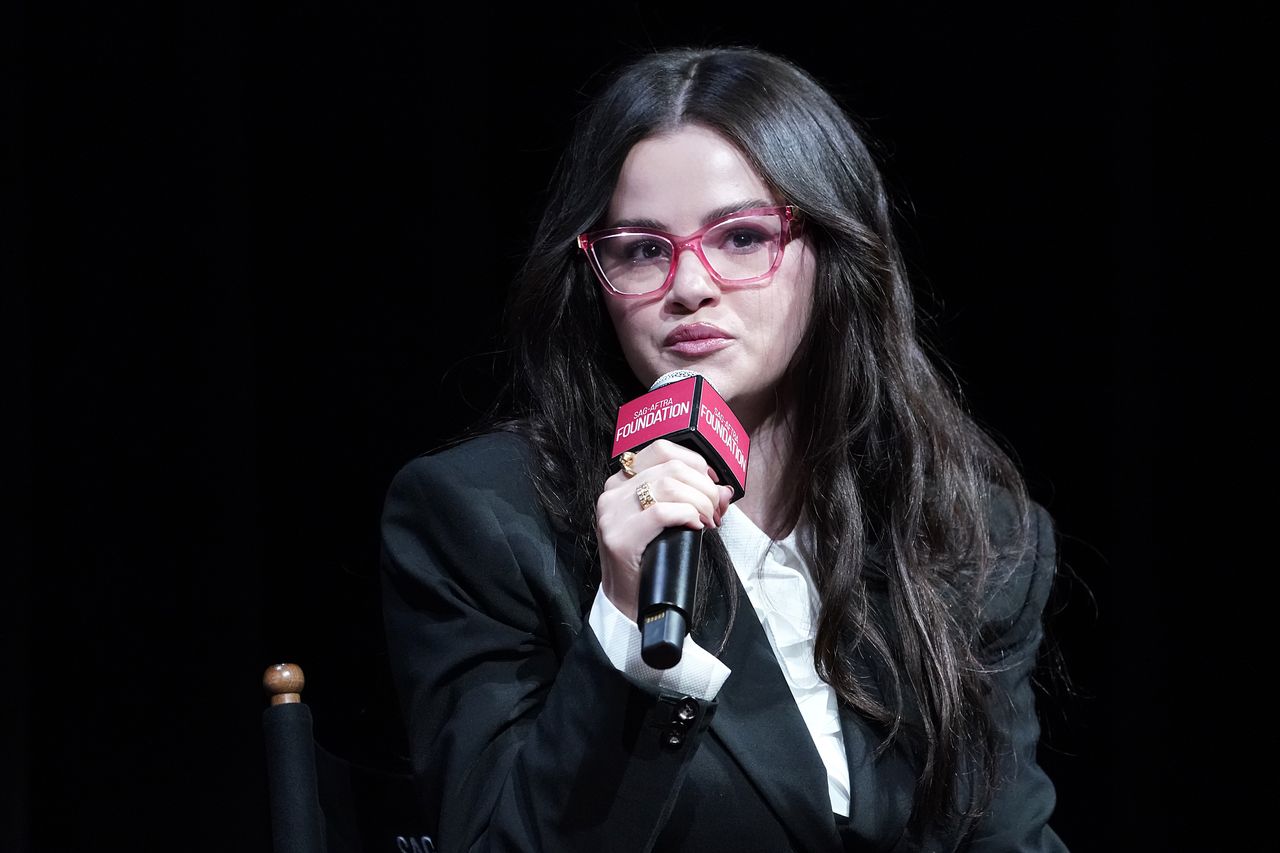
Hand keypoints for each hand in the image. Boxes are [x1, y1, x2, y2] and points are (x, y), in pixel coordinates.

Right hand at [594, 439, 733, 621]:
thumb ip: (689, 498)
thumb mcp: (666, 521)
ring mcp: (612, 514)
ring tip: (709, 520)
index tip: (712, 482)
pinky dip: (687, 515)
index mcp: (621, 482)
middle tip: (717, 510)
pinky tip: (695, 526)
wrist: (628, 601)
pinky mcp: (620, 538)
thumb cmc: (650, 559)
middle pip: (671, 468)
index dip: (695, 461)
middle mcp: (612, 492)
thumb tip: (724, 490)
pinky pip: (662, 512)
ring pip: (669, 486)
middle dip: (705, 487)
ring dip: (700, 502)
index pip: (661, 449)